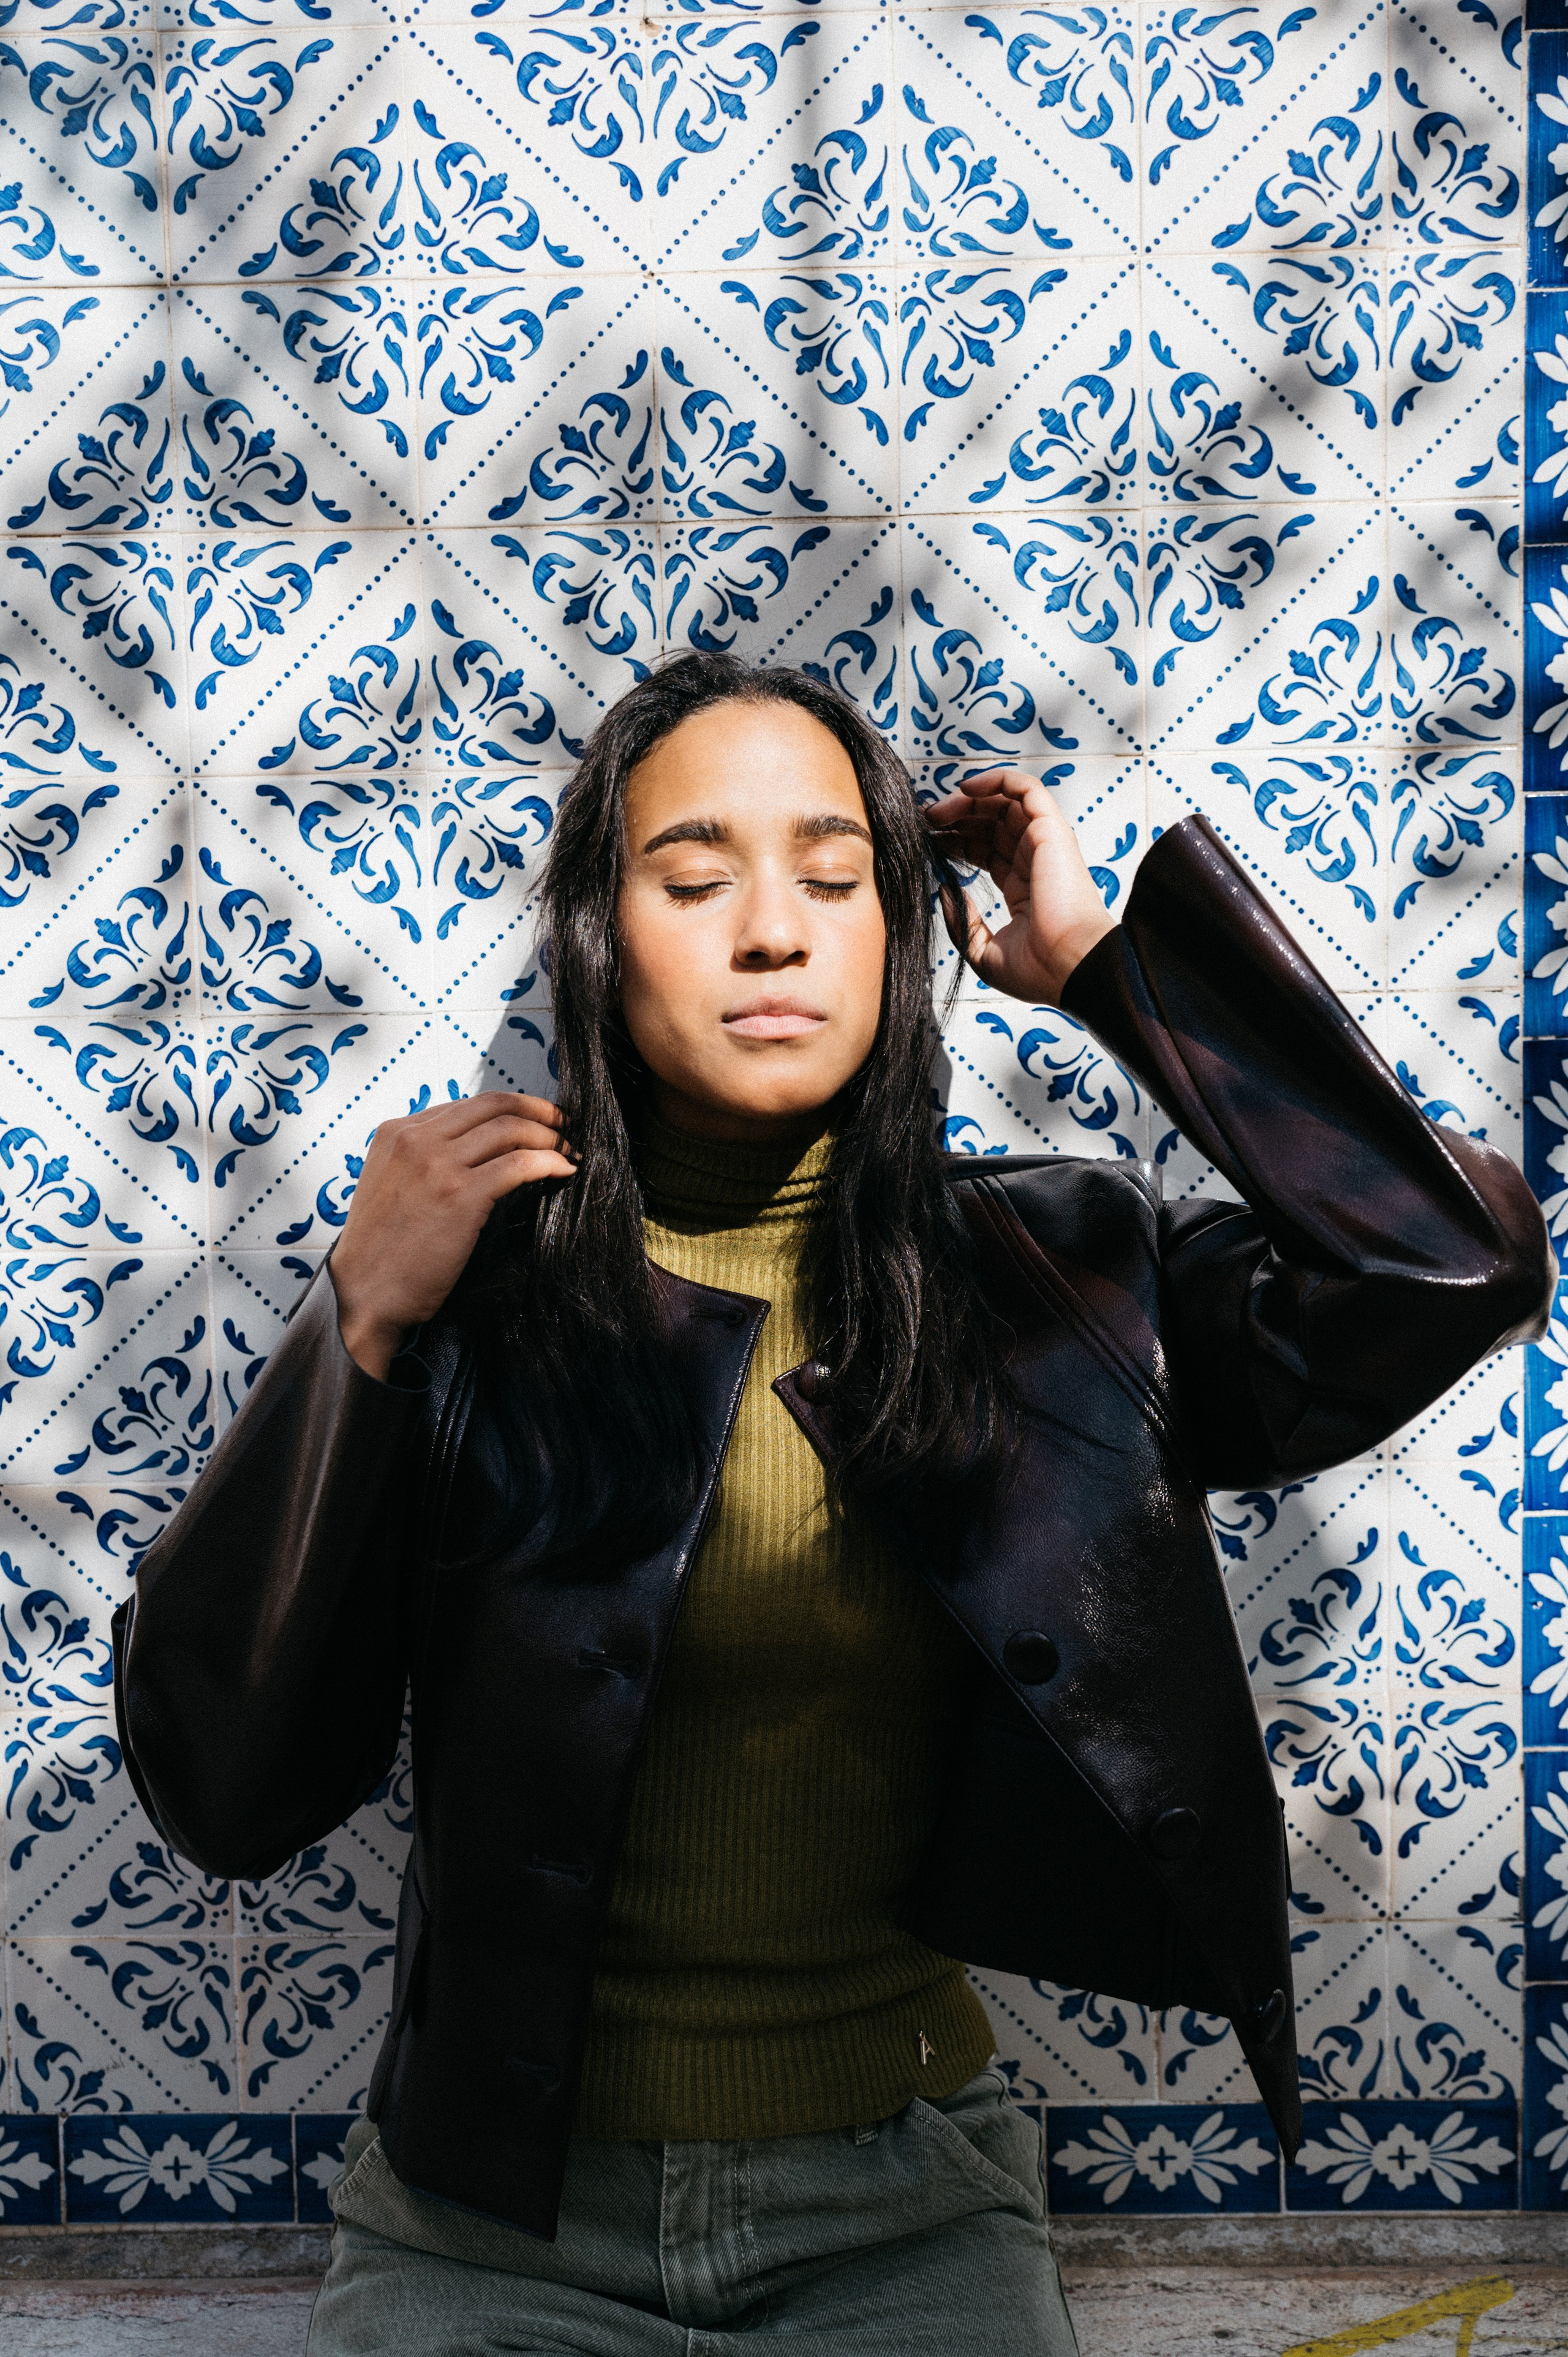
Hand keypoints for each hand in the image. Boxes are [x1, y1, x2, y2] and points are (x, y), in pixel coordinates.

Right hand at [328, 1092, 575, 1378]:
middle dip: (537, 1110)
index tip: (533, 1121)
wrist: (363, 1294)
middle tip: (563, 1123)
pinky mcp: (461, 1195)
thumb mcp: (390, 1185)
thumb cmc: (380, 1251)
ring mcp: (437, 1165)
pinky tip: (563, 1170)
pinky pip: (519, 1164)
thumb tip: (473, 1150)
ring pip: (511, 1128)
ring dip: (549, 1135)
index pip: (467, 1105)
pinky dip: (549, 1161)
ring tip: (567, 1150)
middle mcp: (416, 1139)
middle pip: (494, 1104)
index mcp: (396, 1132)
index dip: (508, 1109)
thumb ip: (422, 1160)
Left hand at [924, 768, 1115, 1004]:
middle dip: (955, 817)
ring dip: (967, 800)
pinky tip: (964, 789)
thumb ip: (962, 921)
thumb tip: (941, 888)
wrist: (1068, 968)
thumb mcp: (982, 951)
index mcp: (1023, 888)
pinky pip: (1025, 789)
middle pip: (991, 824)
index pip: (985, 851)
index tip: (927, 839)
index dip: (955, 840)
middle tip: (923, 821)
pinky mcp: (1050, 830)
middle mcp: (1034, 862)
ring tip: (935, 811)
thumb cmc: (1037, 970)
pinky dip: (996, 780)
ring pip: (1004, 803)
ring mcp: (1044, 844)